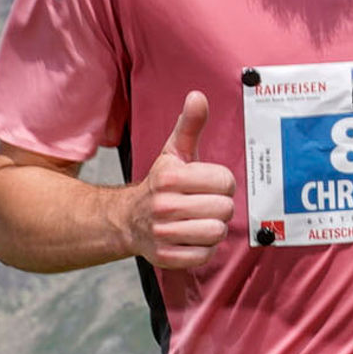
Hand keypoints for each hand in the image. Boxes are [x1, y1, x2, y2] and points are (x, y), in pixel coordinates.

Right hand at [122, 92, 239, 271]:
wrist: (127, 220)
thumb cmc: (159, 184)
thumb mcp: (174, 152)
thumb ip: (189, 125)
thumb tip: (198, 96)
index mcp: (170, 178)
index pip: (225, 182)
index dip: (222, 183)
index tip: (208, 184)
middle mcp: (164, 205)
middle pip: (225, 209)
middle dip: (219, 206)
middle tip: (203, 204)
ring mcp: (163, 233)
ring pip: (216, 233)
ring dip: (212, 228)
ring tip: (198, 221)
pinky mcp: (166, 257)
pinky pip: (204, 256)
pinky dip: (202, 249)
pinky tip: (190, 238)